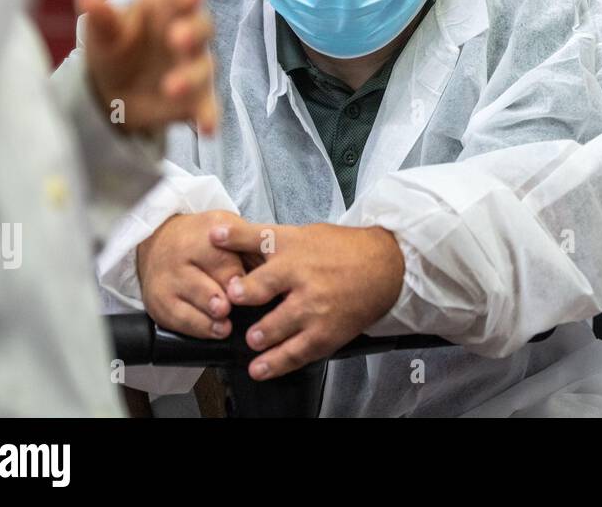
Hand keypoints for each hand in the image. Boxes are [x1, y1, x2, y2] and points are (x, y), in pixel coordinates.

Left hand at [79, 0, 218, 136]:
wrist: (113, 91)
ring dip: (190, 77)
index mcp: (166, 9)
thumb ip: (102, 17)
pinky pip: (207, 106)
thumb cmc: (115, 47)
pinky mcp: (196, 98)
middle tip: (176, 39)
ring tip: (170, 88)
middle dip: (193, 32)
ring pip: (202, 68)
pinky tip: (207, 129)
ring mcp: (194, 67)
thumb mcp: (103, 32)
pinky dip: (210, 115)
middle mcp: (188, 35)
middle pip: (202, 28)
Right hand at [136, 211, 251, 338]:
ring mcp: (165, 284)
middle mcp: (179, 261)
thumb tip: (272, 272)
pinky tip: (212, 331)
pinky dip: (196, 329)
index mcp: (202, 238)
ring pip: (185, 305)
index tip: (248, 288)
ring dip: (206, 319)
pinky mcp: (158, 304)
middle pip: (200, 285)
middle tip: (228, 309)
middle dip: (216, 299)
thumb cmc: (204, 238)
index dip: (235, 278)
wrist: (160, 240)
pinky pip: (176, 321)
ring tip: (224, 327)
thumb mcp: (228, 230)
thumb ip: (248, 248)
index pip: (220, 260)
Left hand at [211, 222, 405, 379]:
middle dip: (241, 296)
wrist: (385, 266)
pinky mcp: (325, 332)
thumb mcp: (303, 233)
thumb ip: (262, 238)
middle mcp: (302, 275)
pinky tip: (260, 368)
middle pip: (262, 286)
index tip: (216, 244)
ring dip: (257, 334)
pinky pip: (295, 352)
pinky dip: (274, 363)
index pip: (260, 239)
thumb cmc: (342, 249)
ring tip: (252, 339)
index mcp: (295, 246)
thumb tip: (218, 235)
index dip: (235, 240)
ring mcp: (314, 306)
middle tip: (230, 301)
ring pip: (275, 326)